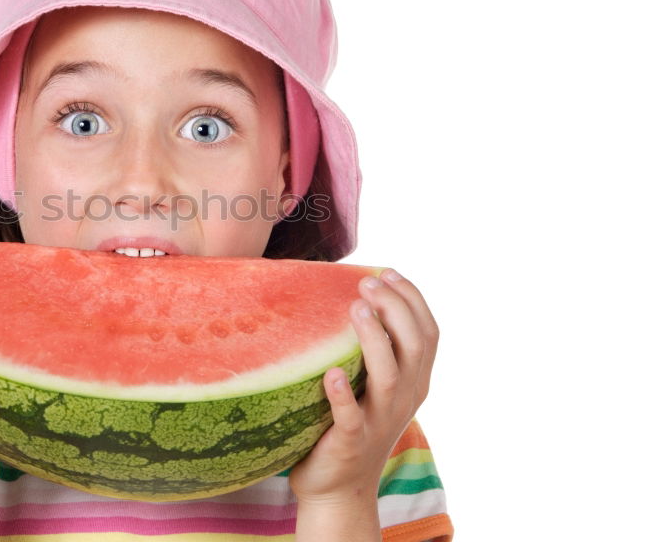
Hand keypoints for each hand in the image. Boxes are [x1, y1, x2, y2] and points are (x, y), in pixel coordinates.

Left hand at [289, 268, 438, 505]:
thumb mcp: (374, 385)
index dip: (413, 299)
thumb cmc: (351, 423)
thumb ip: (376, 349)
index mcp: (414, 382)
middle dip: (395, 308)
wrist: (340, 489)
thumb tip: (358, 296)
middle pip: (414, 346)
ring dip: (374, 338)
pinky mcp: (350, 441)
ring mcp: (379, 421)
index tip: (389, 272)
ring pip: (388, 375)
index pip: (428, 333)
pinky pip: (350, 416)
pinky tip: (332, 373)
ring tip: (356, 307)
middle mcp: (403, 399)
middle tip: (368, 283)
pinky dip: (343, 394)